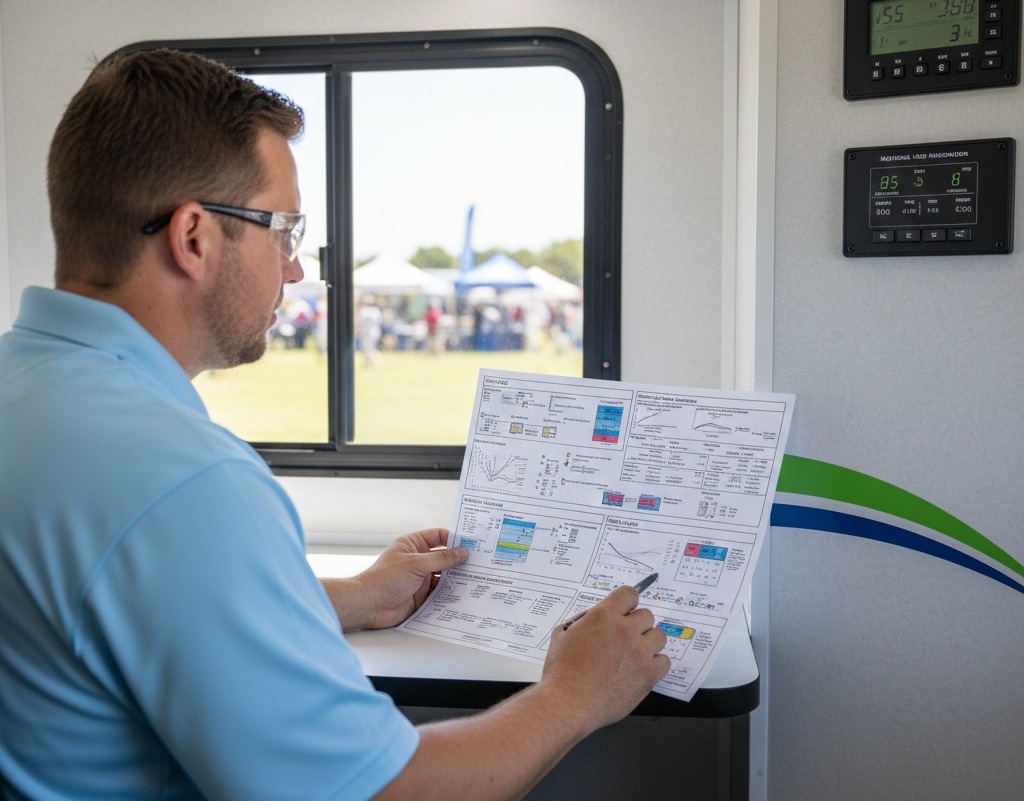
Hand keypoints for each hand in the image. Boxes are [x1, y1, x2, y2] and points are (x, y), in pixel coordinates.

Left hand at [324, 528, 467, 630]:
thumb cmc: (383, 579)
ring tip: (477, 579)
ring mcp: (420, 579)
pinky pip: (440, 593)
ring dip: (457, 579)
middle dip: (460, 560)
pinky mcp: (421, 596)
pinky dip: (450, 594)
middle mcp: (417, 561)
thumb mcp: (416, 564)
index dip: (454, 538)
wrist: (368, 605)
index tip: (472, 542)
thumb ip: (441, 558)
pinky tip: (463, 595)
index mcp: (413, 545)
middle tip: (480, 562)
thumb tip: (461, 552)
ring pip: (444, 576)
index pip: (438, 536)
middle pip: (444, 557)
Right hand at [539, 585, 669, 730]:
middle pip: (647, 615)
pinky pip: (664, 661)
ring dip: (648, 643)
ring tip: (634, 655)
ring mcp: (640, 653)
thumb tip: (596, 618)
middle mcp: (626, 630)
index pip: (629, 594)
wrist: (568, 703)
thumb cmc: (562, 671)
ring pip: (659, 636)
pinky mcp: (648, 675)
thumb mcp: (563, 633)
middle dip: (636, 625)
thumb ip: (584, 620)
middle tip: (624, 639)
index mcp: (604, 616)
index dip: (626, 603)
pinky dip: (655, 664)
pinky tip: (641, 669)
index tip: (624, 612)